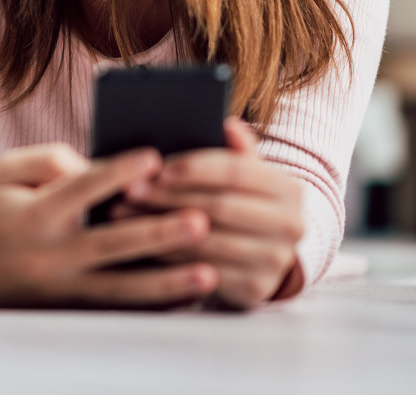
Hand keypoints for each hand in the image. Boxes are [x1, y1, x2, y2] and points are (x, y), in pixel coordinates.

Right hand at [0, 141, 219, 308]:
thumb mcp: (7, 170)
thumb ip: (50, 158)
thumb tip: (97, 166)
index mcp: (35, 213)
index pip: (80, 189)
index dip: (117, 172)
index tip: (155, 157)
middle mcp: (51, 254)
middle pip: (113, 245)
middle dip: (159, 234)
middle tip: (202, 220)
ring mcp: (62, 287)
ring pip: (123, 288)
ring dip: (168, 282)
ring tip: (209, 274)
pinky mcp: (71, 308)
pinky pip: (120, 309)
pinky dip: (156, 304)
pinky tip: (189, 296)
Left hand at [109, 117, 304, 309]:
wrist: (262, 255)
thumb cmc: (241, 202)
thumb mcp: (244, 174)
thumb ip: (235, 150)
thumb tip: (227, 124)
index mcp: (289, 189)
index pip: (235, 171)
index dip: (194, 167)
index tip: (157, 167)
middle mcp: (292, 226)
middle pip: (219, 206)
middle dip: (169, 196)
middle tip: (130, 189)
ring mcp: (276, 261)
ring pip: (207, 240)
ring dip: (159, 226)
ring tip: (123, 212)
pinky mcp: (255, 290)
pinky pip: (201, 270)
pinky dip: (167, 256)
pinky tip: (140, 243)